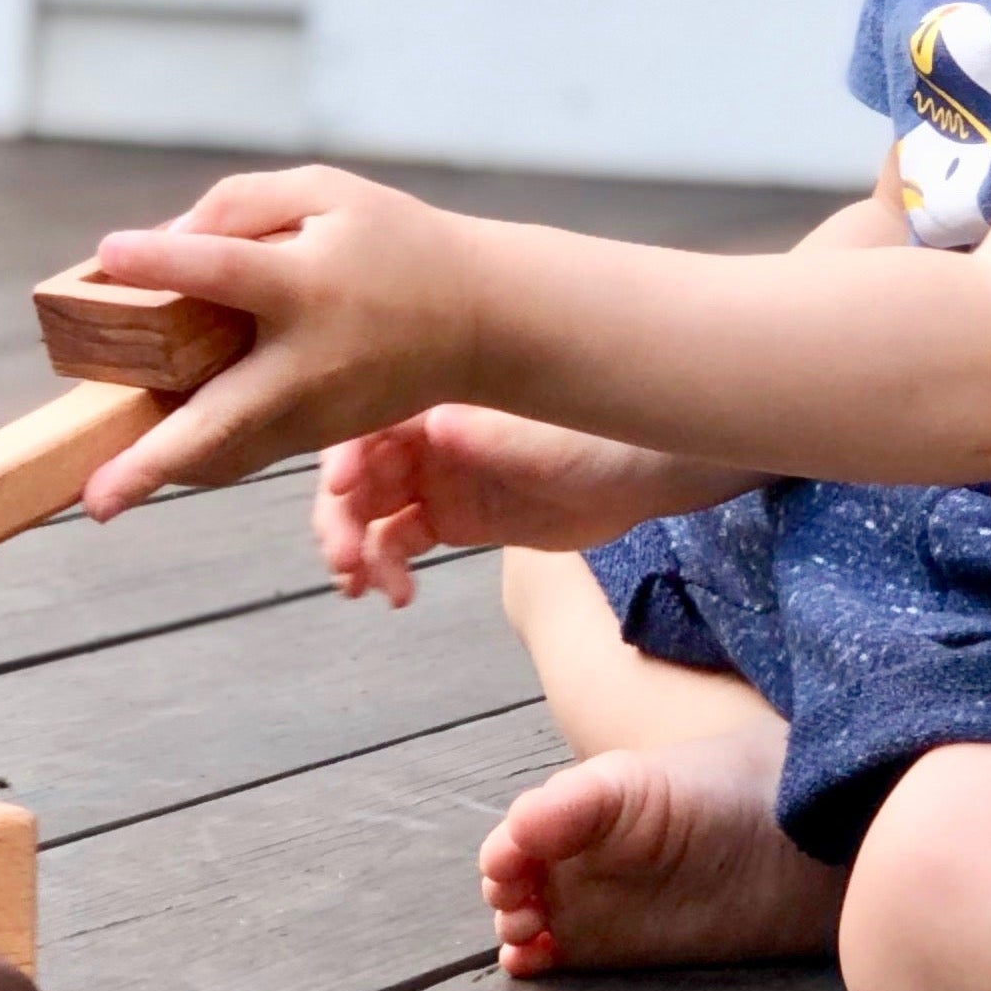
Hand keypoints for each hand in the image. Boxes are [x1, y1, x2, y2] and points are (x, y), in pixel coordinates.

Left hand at [80, 166, 475, 520]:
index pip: (227, 272)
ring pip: (224, 454)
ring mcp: (309, 416)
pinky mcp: (312, 441)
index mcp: (309, 289)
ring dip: (161, 471)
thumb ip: (242, 205)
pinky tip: (148, 456)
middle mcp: (305, 365)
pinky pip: (240, 453)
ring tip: (102, 490)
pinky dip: (195, 455)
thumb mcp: (329, 193)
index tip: (109, 253)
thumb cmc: (394, 244)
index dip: (166, 262)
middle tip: (94, 503)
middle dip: (152, 464)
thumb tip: (163, 241)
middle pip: (218, 420)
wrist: (481, 323)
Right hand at [315, 406, 769, 606]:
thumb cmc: (604, 433)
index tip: (339, 490)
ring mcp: (437, 476)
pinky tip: (397, 595)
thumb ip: (489, 435)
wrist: (651, 470)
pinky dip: (388, 569)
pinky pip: (401, 543)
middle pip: (356, 472)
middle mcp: (426, 433)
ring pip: (370, 512)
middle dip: (339, 517)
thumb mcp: (546, 437)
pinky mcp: (454, 517)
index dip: (342, 454)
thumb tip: (432, 427)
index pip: (366, 419)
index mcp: (437, 395)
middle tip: (346, 561)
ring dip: (355, 549)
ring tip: (364, 585)